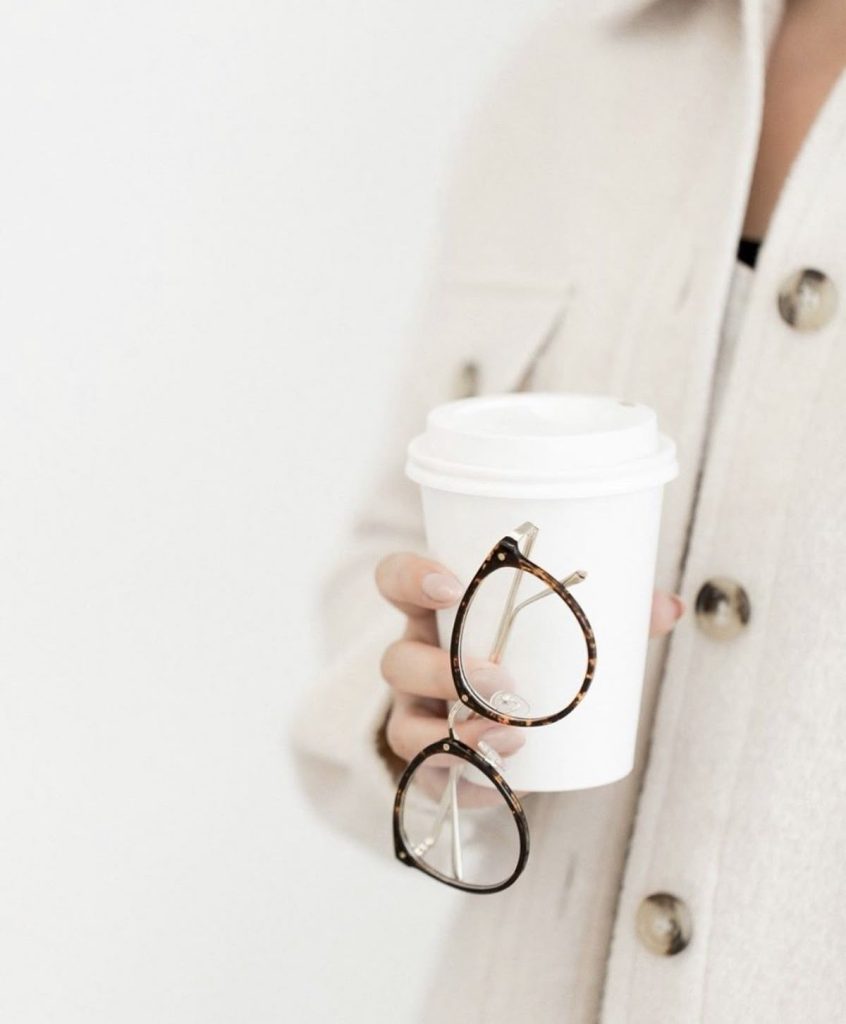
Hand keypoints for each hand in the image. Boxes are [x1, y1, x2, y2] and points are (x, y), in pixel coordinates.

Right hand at [374, 552, 685, 769]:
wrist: (508, 719)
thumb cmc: (530, 655)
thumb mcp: (562, 627)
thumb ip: (612, 611)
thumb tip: (668, 608)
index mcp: (437, 615)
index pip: (396, 582)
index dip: (411, 578)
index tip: (450, 586)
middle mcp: (415, 663)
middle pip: (396, 662)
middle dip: (443, 672)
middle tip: (501, 680)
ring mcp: (415, 718)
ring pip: (404, 728)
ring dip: (454, 736)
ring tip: (512, 737)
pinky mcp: (431, 767)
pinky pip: (430, 783)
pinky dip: (465, 785)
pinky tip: (503, 784)